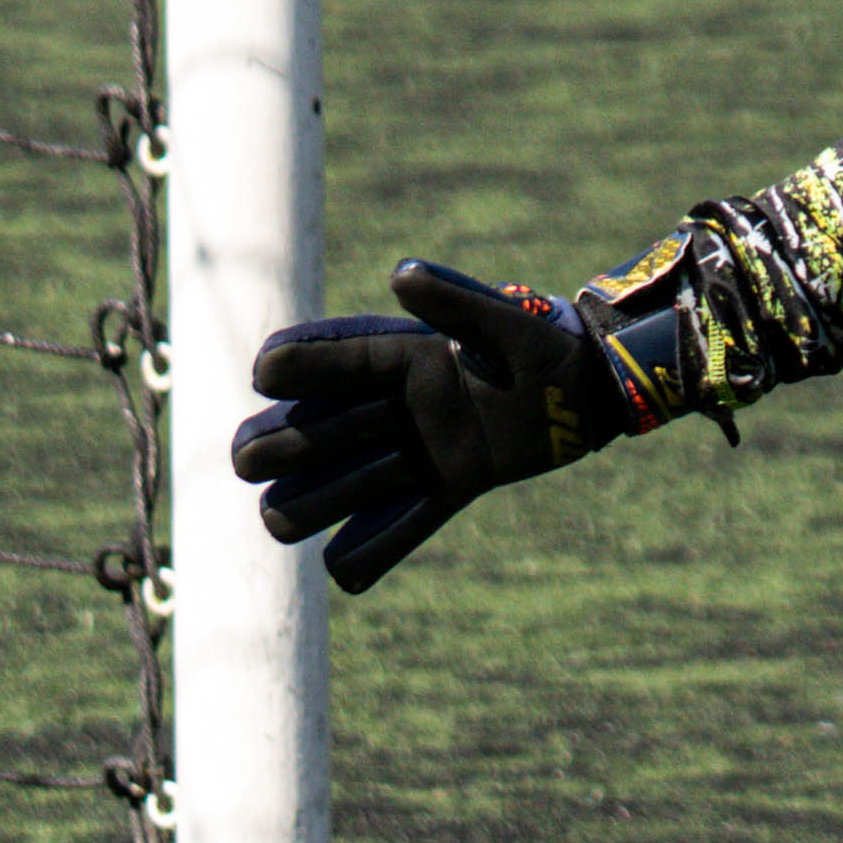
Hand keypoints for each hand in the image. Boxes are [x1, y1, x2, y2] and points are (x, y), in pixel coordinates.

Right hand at [231, 259, 645, 592]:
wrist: (589, 391)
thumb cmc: (546, 344)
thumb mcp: (506, 321)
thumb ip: (455, 302)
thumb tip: (401, 275)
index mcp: (394, 354)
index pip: (323, 358)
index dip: (292, 367)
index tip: (266, 373)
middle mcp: (387, 406)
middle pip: (302, 433)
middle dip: (275, 445)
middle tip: (254, 458)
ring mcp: (407, 454)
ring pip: (326, 490)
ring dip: (312, 500)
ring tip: (293, 513)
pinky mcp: (440, 490)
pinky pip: (391, 532)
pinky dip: (366, 554)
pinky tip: (345, 568)